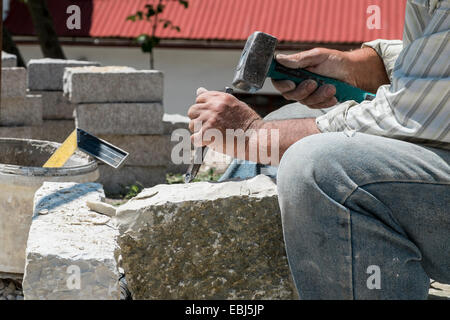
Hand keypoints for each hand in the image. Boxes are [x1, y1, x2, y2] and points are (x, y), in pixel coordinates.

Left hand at [187, 88, 261, 149]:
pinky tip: (209, 142)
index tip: (209, 115)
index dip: (203, 108)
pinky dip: (199, 142)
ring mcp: (210, 120)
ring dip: (199, 131)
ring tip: (213, 135)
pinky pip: (193, 138)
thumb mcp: (235, 105)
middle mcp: (214, 106)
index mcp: (221, 98)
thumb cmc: (249, 124)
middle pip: (192, 110)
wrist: (256, 138)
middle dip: (198, 119)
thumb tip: (199, 90)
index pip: (200, 98)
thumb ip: (216, 99)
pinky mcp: (207, 133)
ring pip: (192, 125)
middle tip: (209, 127)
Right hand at [272, 47, 388, 107]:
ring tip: (331, 87)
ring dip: (318, 95)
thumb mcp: (317, 56)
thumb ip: (299, 59)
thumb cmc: (335, 61)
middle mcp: (297, 83)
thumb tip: (279, 58)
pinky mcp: (316, 102)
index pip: (278, 80)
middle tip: (314, 83)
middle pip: (289, 94)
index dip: (281, 84)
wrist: (353, 72)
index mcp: (293, 70)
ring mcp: (306, 94)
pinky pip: (315, 106)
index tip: (292, 84)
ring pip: (304, 101)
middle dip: (302, 91)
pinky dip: (325, 101)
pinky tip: (333, 94)